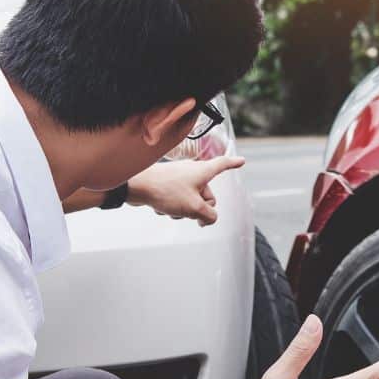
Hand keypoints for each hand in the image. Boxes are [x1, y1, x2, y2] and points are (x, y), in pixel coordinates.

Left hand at [125, 156, 244, 225]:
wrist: (136, 186)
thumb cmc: (166, 191)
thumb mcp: (194, 208)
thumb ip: (209, 216)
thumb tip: (210, 218)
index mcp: (203, 171)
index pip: (222, 165)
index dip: (233, 164)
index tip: (242, 161)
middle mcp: (192, 172)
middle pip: (207, 194)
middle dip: (201, 208)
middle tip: (193, 216)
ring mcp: (179, 178)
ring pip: (191, 200)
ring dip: (184, 210)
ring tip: (172, 209)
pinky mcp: (167, 184)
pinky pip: (177, 200)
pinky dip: (172, 207)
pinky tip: (162, 208)